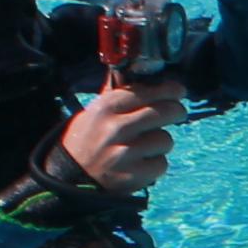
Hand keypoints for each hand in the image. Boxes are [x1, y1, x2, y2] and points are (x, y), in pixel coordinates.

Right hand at [52, 82, 174, 197]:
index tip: (178, 90)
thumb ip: (119, 93)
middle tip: (177, 113)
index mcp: (107, 107)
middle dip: (176, 111)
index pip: (148, 91)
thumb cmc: (87, 139)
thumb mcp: (95, 111)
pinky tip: (140, 163)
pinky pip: (161, 164)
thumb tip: (140, 71)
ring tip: (145, 145)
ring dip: (160, 142)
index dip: (169, 90)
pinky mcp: (133, 175)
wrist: (69, 177)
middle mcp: (116, 127)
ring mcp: (125, 153)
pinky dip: (155, 164)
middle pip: (166, 112)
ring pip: (165, 139)